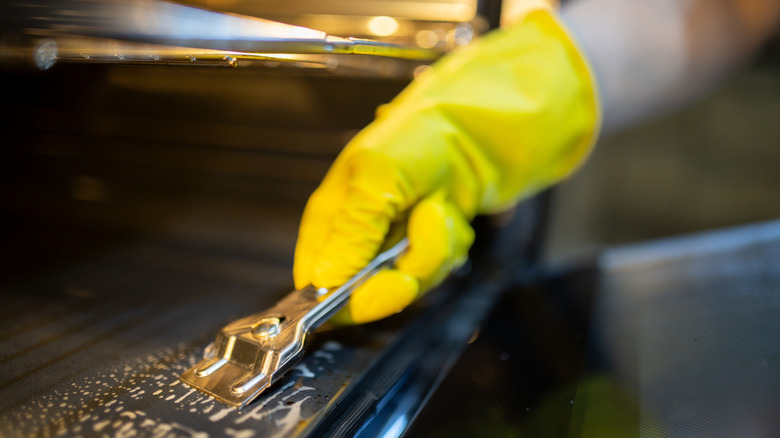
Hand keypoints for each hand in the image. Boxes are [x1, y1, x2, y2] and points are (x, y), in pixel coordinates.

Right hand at [294, 7, 598, 323]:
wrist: (487, 126)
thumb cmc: (424, 134)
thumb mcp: (378, 177)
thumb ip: (350, 232)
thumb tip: (325, 280)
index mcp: (330, 217)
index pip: (317, 280)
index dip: (343, 297)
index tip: (380, 287)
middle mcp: (357, 235)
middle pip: (364, 293)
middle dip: (401, 271)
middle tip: (423, 235)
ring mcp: (393, 242)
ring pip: (407, 283)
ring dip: (432, 251)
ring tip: (439, 207)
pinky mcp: (426, 245)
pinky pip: (436, 270)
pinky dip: (450, 245)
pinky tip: (452, 212)